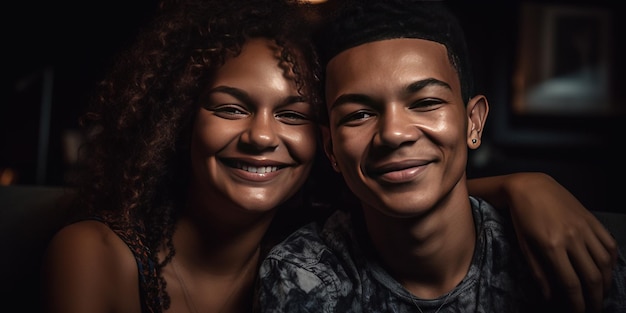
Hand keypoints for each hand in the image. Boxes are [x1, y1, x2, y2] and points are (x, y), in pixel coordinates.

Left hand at [505, 172, 617, 312]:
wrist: (530, 187)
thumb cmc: (522, 217)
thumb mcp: (524, 246)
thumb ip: (538, 273)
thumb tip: (549, 297)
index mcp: (551, 246)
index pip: (571, 284)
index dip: (578, 303)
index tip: (579, 312)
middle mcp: (571, 237)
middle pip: (592, 277)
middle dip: (595, 298)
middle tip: (593, 308)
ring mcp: (584, 227)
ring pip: (605, 262)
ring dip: (606, 282)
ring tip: (601, 293)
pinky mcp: (591, 219)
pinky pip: (609, 244)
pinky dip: (612, 261)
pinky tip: (607, 270)